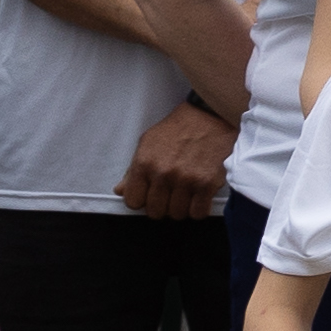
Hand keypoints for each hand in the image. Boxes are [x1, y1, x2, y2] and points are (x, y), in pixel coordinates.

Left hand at [114, 99, 232, 220]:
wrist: (210, 115)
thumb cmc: (178, 128)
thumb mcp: (148, 143)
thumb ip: (132, 170)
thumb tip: (120, 190)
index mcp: (145, 163)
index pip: (133, 201)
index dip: (141, 200)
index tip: (149, 195)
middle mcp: (164, 173)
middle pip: (155, 212)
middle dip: (162, 206)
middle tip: (170, 194)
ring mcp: (186, 180)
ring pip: (177, 215)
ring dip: (181, 208)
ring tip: (186, 193)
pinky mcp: (207, 184)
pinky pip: (198, 213)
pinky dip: (199, 209)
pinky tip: (199, 196)